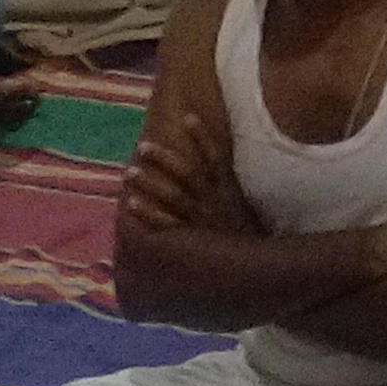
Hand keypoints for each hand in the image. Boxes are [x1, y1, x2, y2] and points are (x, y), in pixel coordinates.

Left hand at [123, 121, 255, 237]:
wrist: (257, 268)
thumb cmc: (248, 237)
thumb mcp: (245, 208)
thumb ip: (231, 188)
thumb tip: (217, 167)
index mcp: (230, 190)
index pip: (218, 158)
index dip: (203, 137)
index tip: (188, 117)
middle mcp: (215, 201)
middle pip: (189, 174)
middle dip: (165, 159)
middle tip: (142, 146)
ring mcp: (203, 221)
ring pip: (175, 197)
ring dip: (151, 183)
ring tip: (129, 172)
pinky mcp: (193, 241)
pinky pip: (168, 226)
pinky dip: (149, 215)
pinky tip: (130, 204)